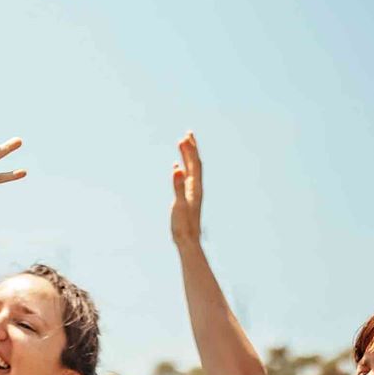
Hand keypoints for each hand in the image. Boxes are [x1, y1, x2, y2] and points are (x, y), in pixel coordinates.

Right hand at [171, 131, 202, 246]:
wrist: (188, 240)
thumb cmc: (183, 225)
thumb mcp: (179, 205)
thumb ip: (178, 186)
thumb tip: (177, 168)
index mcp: (195, 187)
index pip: (194, 164)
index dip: (190, 150)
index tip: (185, 137)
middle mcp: (196, 187)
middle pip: (195, 164)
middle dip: (191, 149)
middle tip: (187, 134)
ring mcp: (192, 192)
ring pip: (191, 170)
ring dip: (187, 157)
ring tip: (182, 145)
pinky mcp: (187, 197)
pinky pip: (186, 178)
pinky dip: (182, 169)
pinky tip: (177, 167)